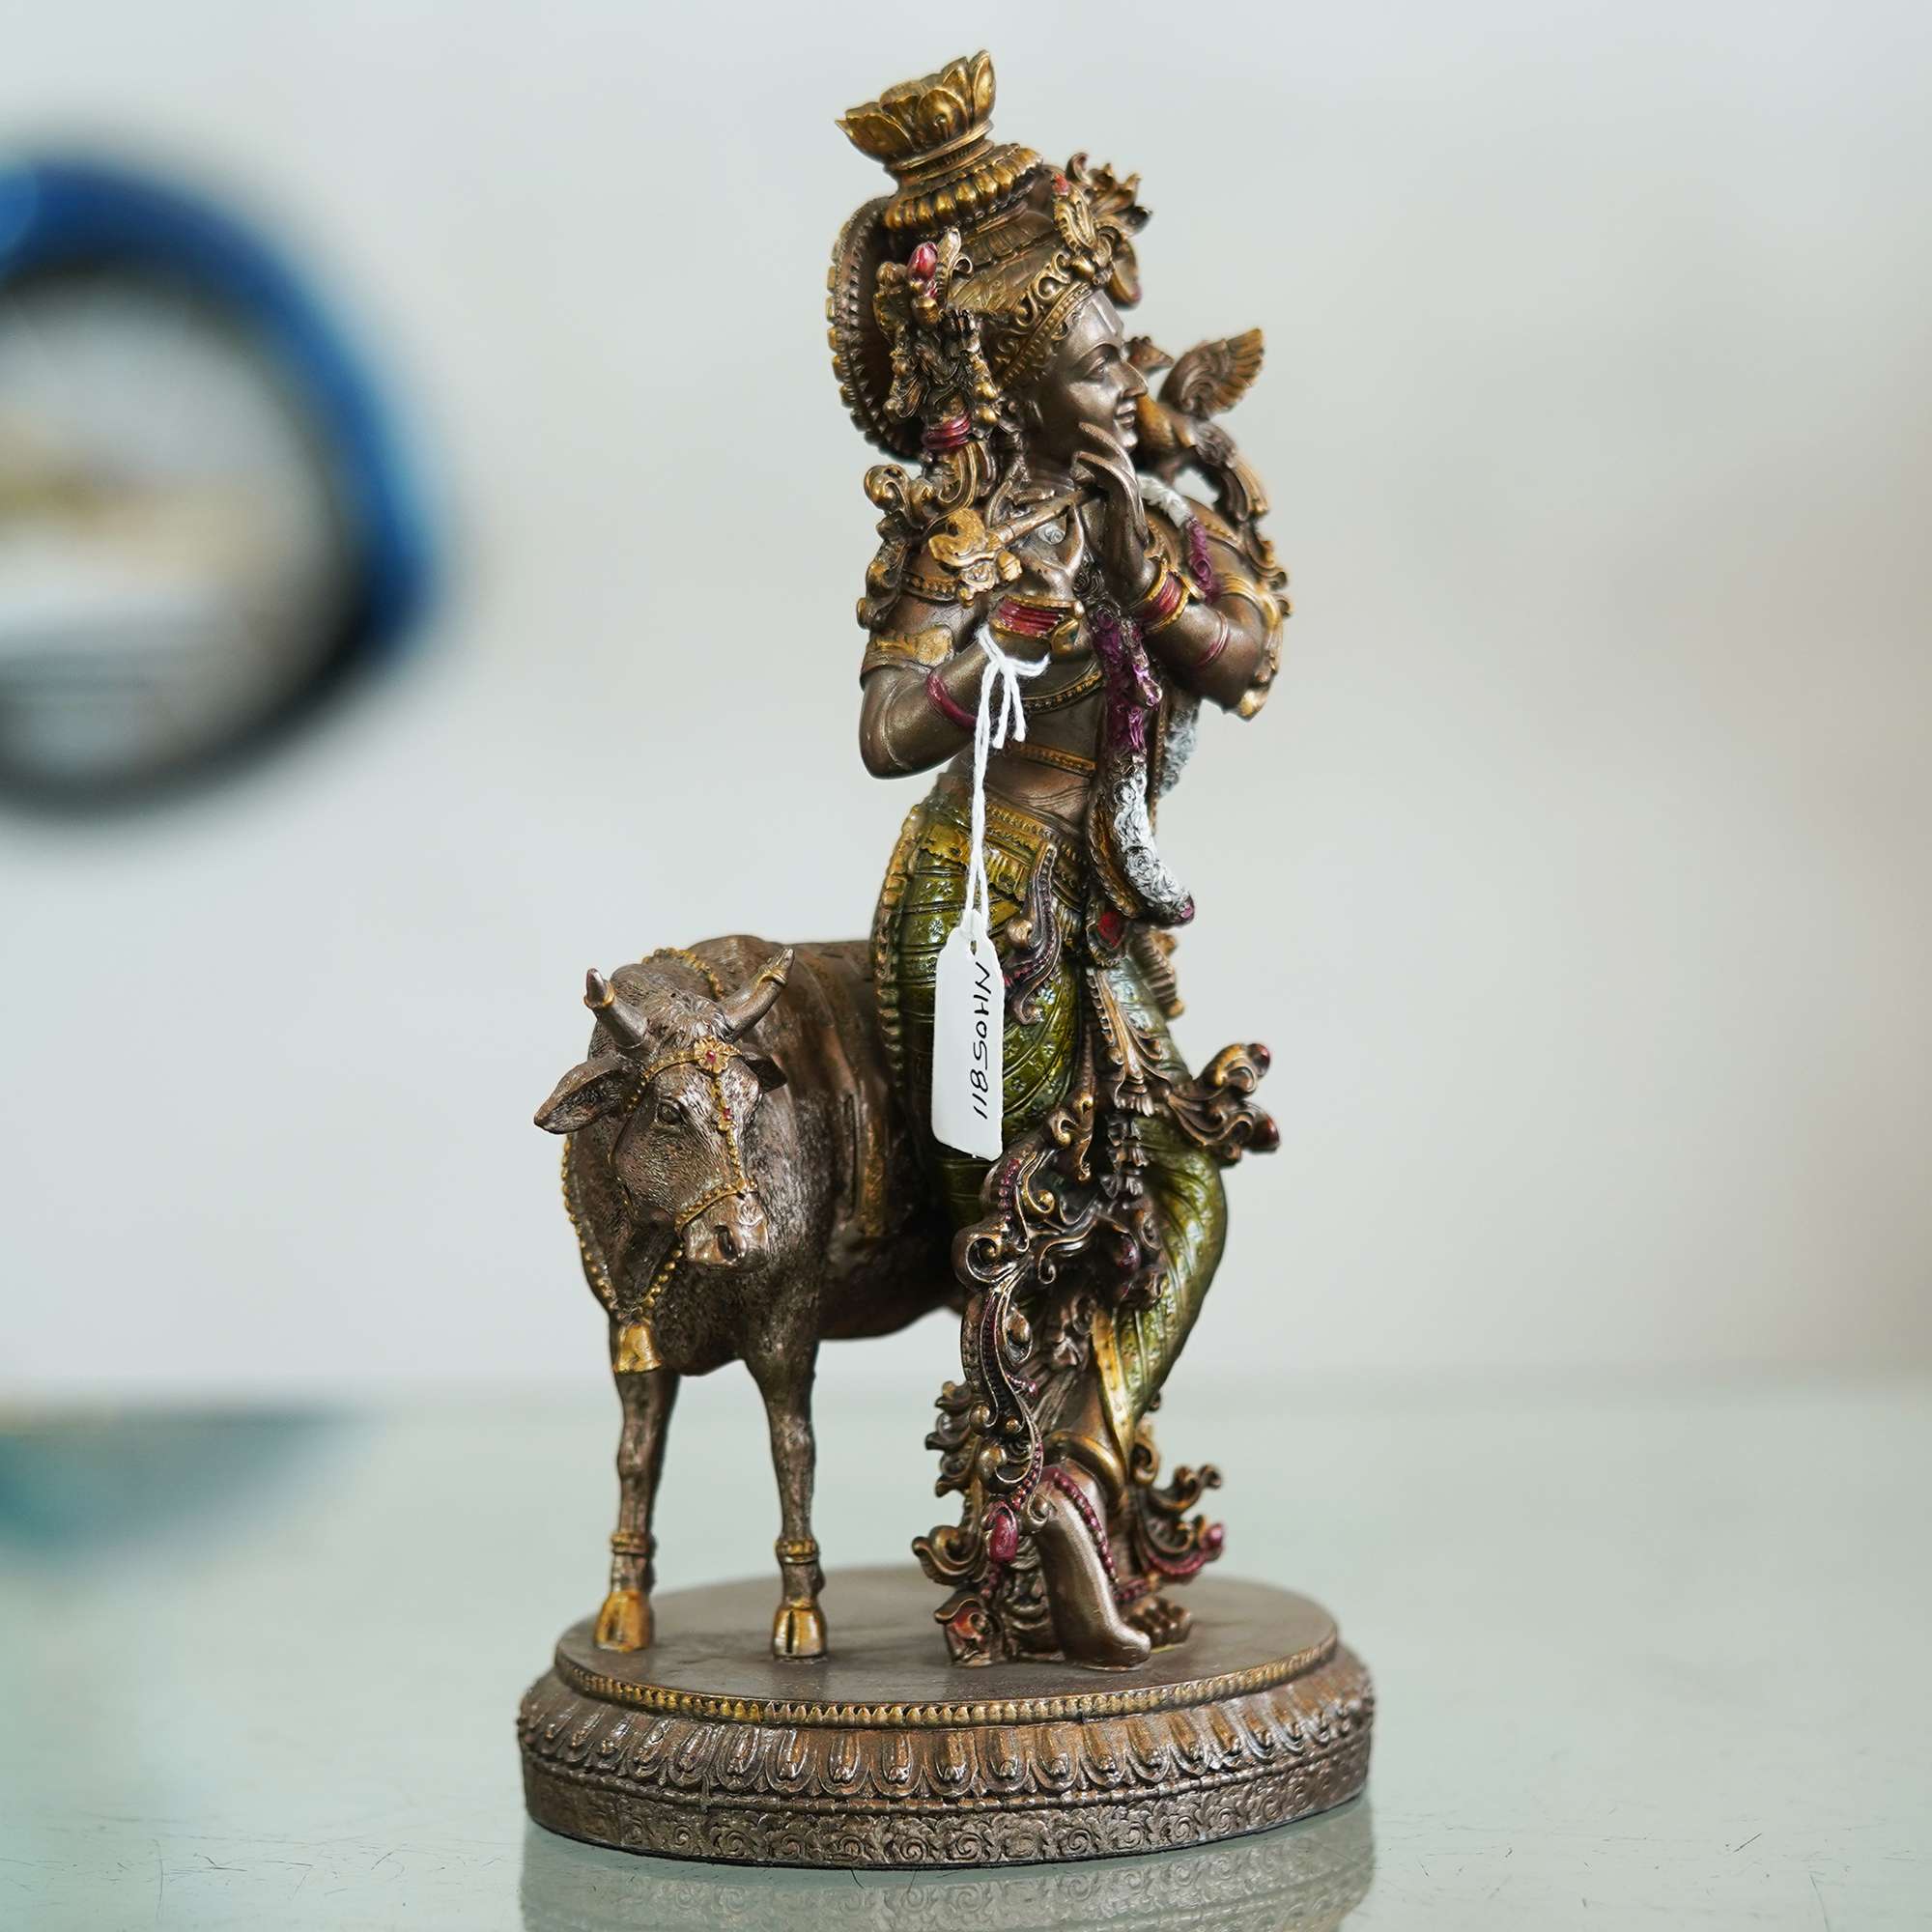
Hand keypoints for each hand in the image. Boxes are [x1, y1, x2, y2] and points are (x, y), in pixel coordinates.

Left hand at [1072, 422, 1151, 592]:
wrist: (1125, 570)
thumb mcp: (1094, 516)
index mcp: (1122, 492)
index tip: (1082, 436)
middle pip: (1120, 454)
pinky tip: (1082, 461)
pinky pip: (1117, 478)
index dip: (1101, 445)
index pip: (1115, 460)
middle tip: (1082, 426)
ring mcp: (1131, 498)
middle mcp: (1130, 491)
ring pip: (1121, 462)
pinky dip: (1099, 465)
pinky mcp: (1127, 507)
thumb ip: (1088, 498)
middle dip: (1102, 437)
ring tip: (1078, 447)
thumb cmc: (1110, 547)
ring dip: (1100, 449)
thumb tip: (1076, 484)